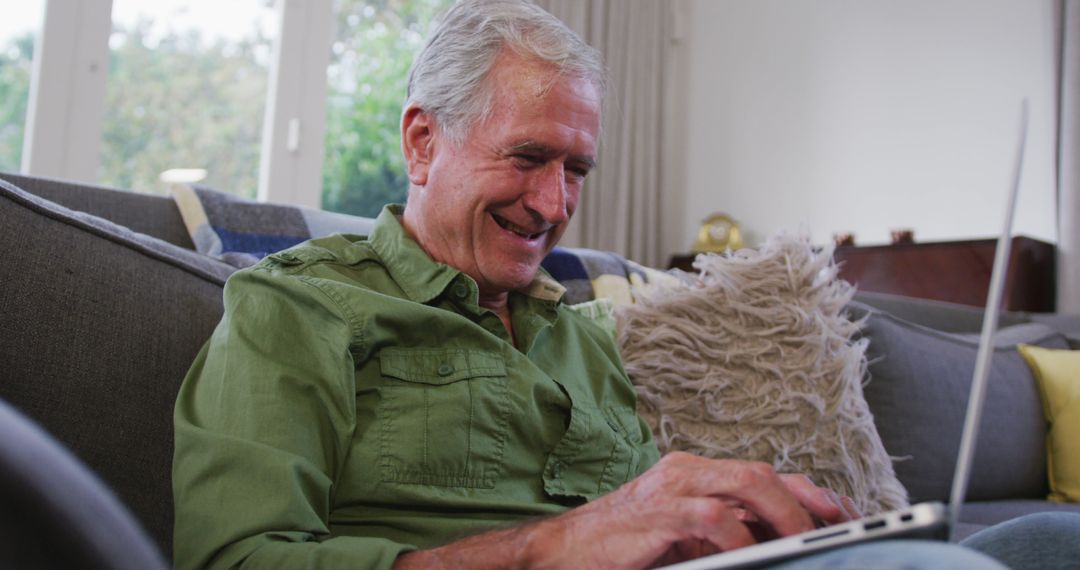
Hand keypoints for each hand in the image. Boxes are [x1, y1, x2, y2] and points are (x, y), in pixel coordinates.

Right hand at [396, 452, 860, 569]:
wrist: (561, 553)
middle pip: (762, 473)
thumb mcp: (684, 541)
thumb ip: (724, 536)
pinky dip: (738, 534)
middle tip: (840, 530)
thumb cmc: (623, 549)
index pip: (764, 475)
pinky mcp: (654, 514)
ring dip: (786, 514)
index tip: (845, 518)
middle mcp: (686, 472)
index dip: (810, 494)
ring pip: (745, 484)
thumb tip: (776, 547)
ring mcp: (670, 489)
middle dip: (808, 502)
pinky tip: (749, 552)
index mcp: (695, 476)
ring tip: (808, 542)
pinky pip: (710, 516)